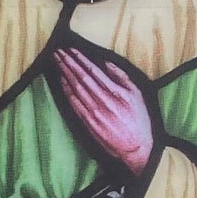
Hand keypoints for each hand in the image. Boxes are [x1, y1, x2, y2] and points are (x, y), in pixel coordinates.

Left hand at [52, 46, 153, 173]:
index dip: (80, 59)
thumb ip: (122, 78)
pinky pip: (74, 103)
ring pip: (75, 88)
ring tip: (57, 61)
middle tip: (58, 51)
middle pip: (81, 77)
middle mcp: (102, 101)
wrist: (136, 148)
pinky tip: (61, 81)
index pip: (93, 70)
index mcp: (115, 92)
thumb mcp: (137, 95)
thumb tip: (107, 63)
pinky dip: (67, 91)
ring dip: (65, 73)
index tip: (70, 49)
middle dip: (68, 63)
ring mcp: (93, 112)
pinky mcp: (88, 122)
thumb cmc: (139, 120)